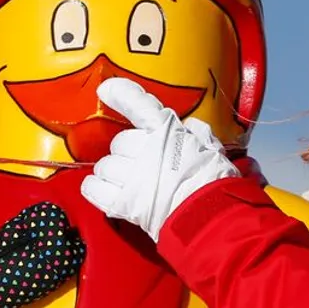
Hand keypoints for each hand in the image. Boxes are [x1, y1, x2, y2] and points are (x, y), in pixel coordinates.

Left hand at [79, 77, 237, 241]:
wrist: (209, 218)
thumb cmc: (214, 182)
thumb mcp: (212, 149)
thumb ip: (199, 134)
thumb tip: (190, 127)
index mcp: (167, 131)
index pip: (138, 104)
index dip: (120, 94)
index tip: (106, 89)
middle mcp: (144, 149)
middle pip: (118, 143)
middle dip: (126, 153)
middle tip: (140, 164)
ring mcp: (131, 177)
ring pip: (104, 166)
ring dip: (112, 173)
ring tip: (126, 182)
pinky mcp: (122, 202)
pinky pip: (93, 188)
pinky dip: (95, 188)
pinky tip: (104, 190)